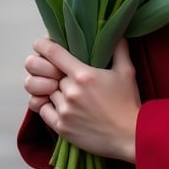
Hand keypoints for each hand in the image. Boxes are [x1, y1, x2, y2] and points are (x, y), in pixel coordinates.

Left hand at [29, 38, 140, 163]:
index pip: (54, 54)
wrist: (130, 136)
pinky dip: (49, 107)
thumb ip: (119, 49)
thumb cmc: (128, 103)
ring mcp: (65, 111)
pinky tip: (61, 106)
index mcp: (84, 75)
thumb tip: (117, 32)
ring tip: (69, 94)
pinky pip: (43, 111)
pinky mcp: (62, 128)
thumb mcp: (127, 71)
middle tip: (68, 76)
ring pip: (48, 92)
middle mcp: (71, 92)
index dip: (42, 46)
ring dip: (56, 91)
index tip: (38, 44)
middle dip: (58, 74)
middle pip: (52, 75)